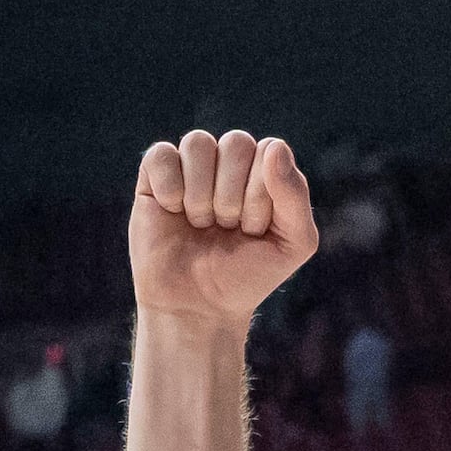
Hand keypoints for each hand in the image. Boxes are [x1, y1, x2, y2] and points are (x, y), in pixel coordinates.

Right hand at [130, 130, 316, 326]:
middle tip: (226, 229)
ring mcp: (191, 167)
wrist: (199, 307)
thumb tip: (276, 146)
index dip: (262, 194)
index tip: (254, 229)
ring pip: (198, 143)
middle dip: (234, 197)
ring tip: (201, 224)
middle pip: (236, 143)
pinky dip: (170, 188)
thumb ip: (295, 196)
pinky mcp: (155, 176)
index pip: (269, 151)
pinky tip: (172, 212)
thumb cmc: (248, 275)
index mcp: (265, 171)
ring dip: (201, 194)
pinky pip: (161, 154)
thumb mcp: (293, 244)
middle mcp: (229, 162)